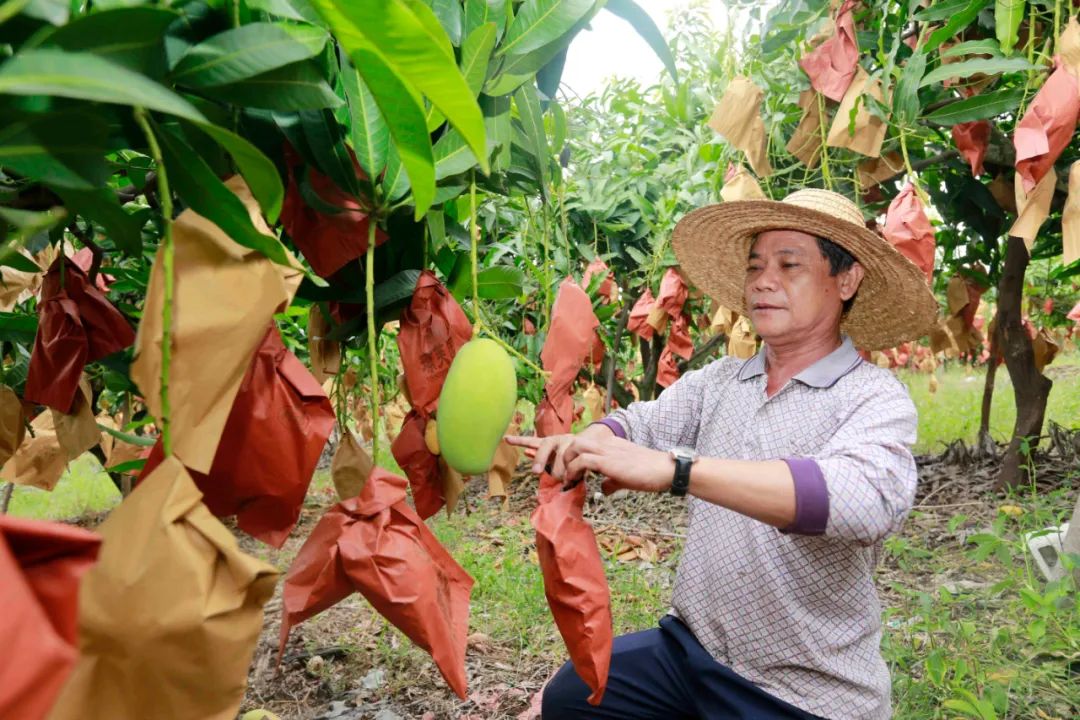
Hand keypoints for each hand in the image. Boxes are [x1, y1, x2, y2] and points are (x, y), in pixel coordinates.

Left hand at [505, 432, 674, 493]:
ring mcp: (603, 449)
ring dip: (559, 465)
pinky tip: (574, 481)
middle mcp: (599, 442)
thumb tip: (604, 489)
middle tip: (530, 463)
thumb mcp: (623, 478)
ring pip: (570, 448)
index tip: (520, 444)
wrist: (663, 470)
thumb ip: (610, 480)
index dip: (543, 444)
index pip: (568, 440)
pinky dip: (573, 471)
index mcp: (601, 445)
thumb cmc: (646, 474)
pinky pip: (582, 461)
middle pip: (563, 441)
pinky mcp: (607, 460)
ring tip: (558, 479)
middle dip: (542, 451)